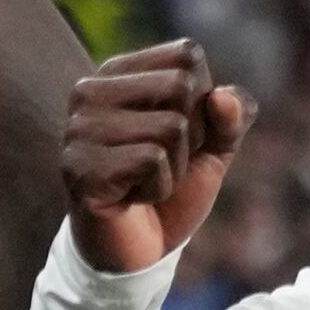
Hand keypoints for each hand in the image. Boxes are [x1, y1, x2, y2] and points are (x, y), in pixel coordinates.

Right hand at [61, 44, 247, 274]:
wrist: (137, 254)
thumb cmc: (171, 191)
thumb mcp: (213, 148)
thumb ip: (231, 116)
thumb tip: (224, 98)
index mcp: (118, 73)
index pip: (187, 54)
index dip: (204, 102)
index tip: (179, 135)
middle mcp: (89, 91)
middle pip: (181, 86)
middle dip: (192, 137)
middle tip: (162, 165)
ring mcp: (78, 129)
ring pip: (171, 127)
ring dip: (175, 169)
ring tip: (145, 184)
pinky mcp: (79, 167)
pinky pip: (152, 161)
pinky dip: (158, 189)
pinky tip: (133, 199)